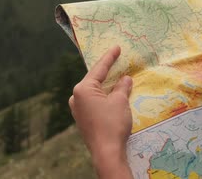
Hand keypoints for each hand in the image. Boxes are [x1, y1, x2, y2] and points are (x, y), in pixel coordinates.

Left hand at [68, 46, 133, 177]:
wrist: (106, 153)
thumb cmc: (112, 124)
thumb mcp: (120, 101)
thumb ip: (122, 87)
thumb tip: (125, 79)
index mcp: (83, 89)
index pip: (99, 69)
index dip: (109, 57)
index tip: (116, 47)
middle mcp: (76, 97)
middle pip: (94, 79)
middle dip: (107, 71)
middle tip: (117, 59)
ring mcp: (77, 109)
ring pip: (94, 91)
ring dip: (106, 85)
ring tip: (117, 75)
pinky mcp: (83, 119)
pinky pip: (93, 101)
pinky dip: (103, 96)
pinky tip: (112, 94)